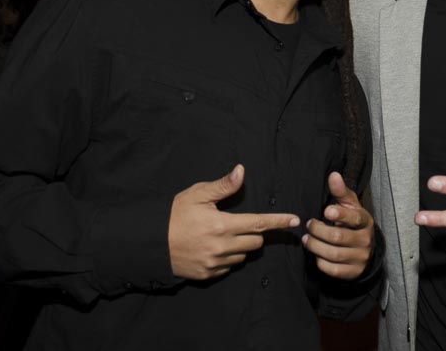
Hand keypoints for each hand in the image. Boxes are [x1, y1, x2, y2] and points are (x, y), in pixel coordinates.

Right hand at [168, 164, 298, 279]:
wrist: (151, 243)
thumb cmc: (174, 215)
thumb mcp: (197, 195)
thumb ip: (222, 185)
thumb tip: (241, 171)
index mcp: (222, 225)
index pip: (258, 223)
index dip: (278, 221)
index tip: (295, 220)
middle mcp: (222, 247)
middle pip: (255, 242)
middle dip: (252, 233)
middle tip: (235, 224)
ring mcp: (214, 263)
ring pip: (243, 255)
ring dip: (239, 246)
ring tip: (220, 236)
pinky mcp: (207, 274)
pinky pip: (228, 267)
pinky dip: (227, 258)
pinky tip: (212, 249)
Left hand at [303, 172, 374, 278]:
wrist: (366, 250)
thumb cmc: (353, 223)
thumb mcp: (350, 206)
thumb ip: (341, 191)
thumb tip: (333, 175)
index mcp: (365, 221)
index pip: (355, 218)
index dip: (340, 215)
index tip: (326, 211)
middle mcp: (365, 240)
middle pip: (338, 237)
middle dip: (319, 231)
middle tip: (309, 225)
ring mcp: (360, 257)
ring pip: (334, 254)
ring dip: (316, 246)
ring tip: (306, 239)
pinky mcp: (353, 272)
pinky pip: (333, 270)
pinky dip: (321, 262)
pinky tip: (316, 254)